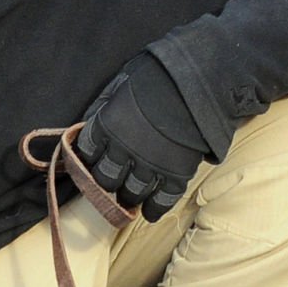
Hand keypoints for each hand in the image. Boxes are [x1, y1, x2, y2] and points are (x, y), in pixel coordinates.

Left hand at [76, 55, 208, 221]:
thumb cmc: (160, 73)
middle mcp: (123, 151)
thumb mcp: (122, 80)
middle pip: (105, 180)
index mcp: (107, 126)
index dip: (87, 159)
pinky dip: (154, 209)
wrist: (200, 80)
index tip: (91, 162)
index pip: (86, 154)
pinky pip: (162, 200)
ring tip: (130, 199)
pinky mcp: (176, 174)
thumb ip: (104, 103)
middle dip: (105, 183)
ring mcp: (150, 165)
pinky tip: (150, 213)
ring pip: (131, 193)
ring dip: (128, 197)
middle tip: (110, 184)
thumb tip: (90, 120)